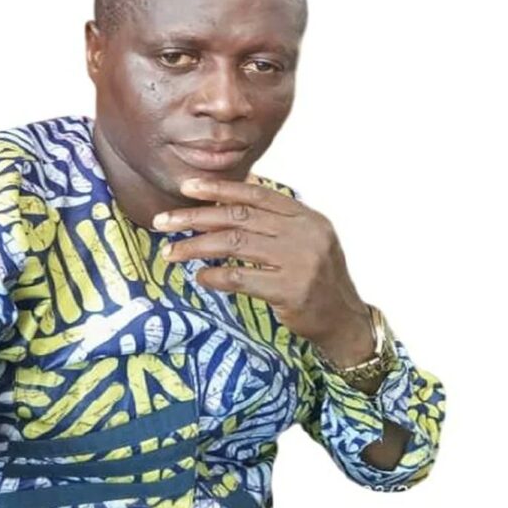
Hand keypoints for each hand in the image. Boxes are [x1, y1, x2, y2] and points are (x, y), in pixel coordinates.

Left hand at [153, 176, 374, 365]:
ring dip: (196, 247)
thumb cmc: (316, 277)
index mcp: (305, 216)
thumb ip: (276, 218)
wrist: (344, 320)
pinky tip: (199, 277)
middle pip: (239, 217)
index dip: (218, 188)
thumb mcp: (305, 239)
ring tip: (170, 252)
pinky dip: (215, 276)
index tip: (186, 187)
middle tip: (163, 221)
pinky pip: (241, 278)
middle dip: (194, 217)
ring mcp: (299, 261)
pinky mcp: (290, 290)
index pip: (255, 194)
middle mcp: (304, 233)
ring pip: (234, 244)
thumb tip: (234, 193)